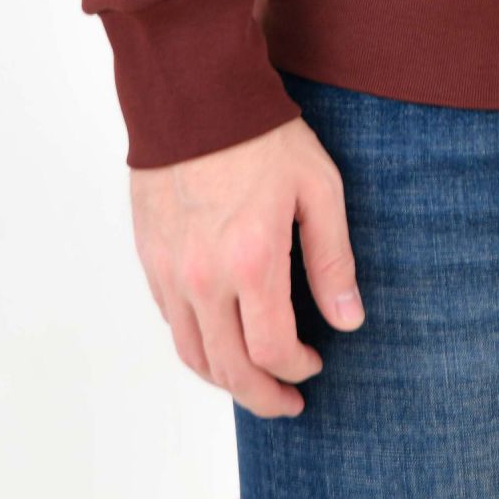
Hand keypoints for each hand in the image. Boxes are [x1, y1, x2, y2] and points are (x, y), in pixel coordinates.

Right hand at [129, 115, 366, 416]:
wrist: (195, 95)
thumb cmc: (262, 136)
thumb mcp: (318, 189)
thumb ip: (333, 260)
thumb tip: (348, 321)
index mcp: (253, 261)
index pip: (272, 350)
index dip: (297, 370)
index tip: (316, 366)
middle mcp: (204, 278)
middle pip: (230, 369)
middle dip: (263, 396)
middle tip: (287, 402)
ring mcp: (170, 272)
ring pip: (193, 355)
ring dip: (225, 381)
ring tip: (254, 385)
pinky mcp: (149, 259)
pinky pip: (171, 322)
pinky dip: (197, 345)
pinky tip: (220, 340)